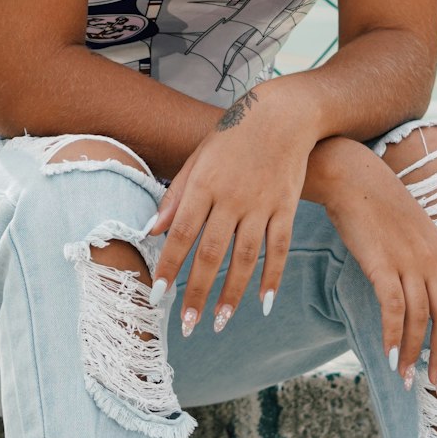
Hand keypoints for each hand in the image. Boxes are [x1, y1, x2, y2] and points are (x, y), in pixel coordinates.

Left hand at [145, 83, 312, 335]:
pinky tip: (263, 303)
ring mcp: (261, 203)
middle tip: (187, 324)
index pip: (181, 232)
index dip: (169, 265)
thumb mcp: (198, 156)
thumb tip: (151, 229)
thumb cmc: (233, 136)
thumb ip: (176, 194)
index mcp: (204, 182)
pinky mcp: (285, 206)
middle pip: (212, 252)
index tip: (157, 295)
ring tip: (220, 322)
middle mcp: (231, 196)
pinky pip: (279, 248)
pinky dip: (272, 277)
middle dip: (198, 291)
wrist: (282, 113)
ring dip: (232, 293)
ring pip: (245, 256)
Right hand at [320, 139, 436, 390]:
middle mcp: (430, 257)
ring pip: (421, 317)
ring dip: (414, 352)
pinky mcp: (380, 262)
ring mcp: (407, 259)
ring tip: (406, 377)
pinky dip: (392, 335)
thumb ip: (424, 255)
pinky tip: (388, 354)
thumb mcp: (414, 227)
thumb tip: (424, 287)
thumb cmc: (379, 202)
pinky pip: (392, 307)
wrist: (352, 176)